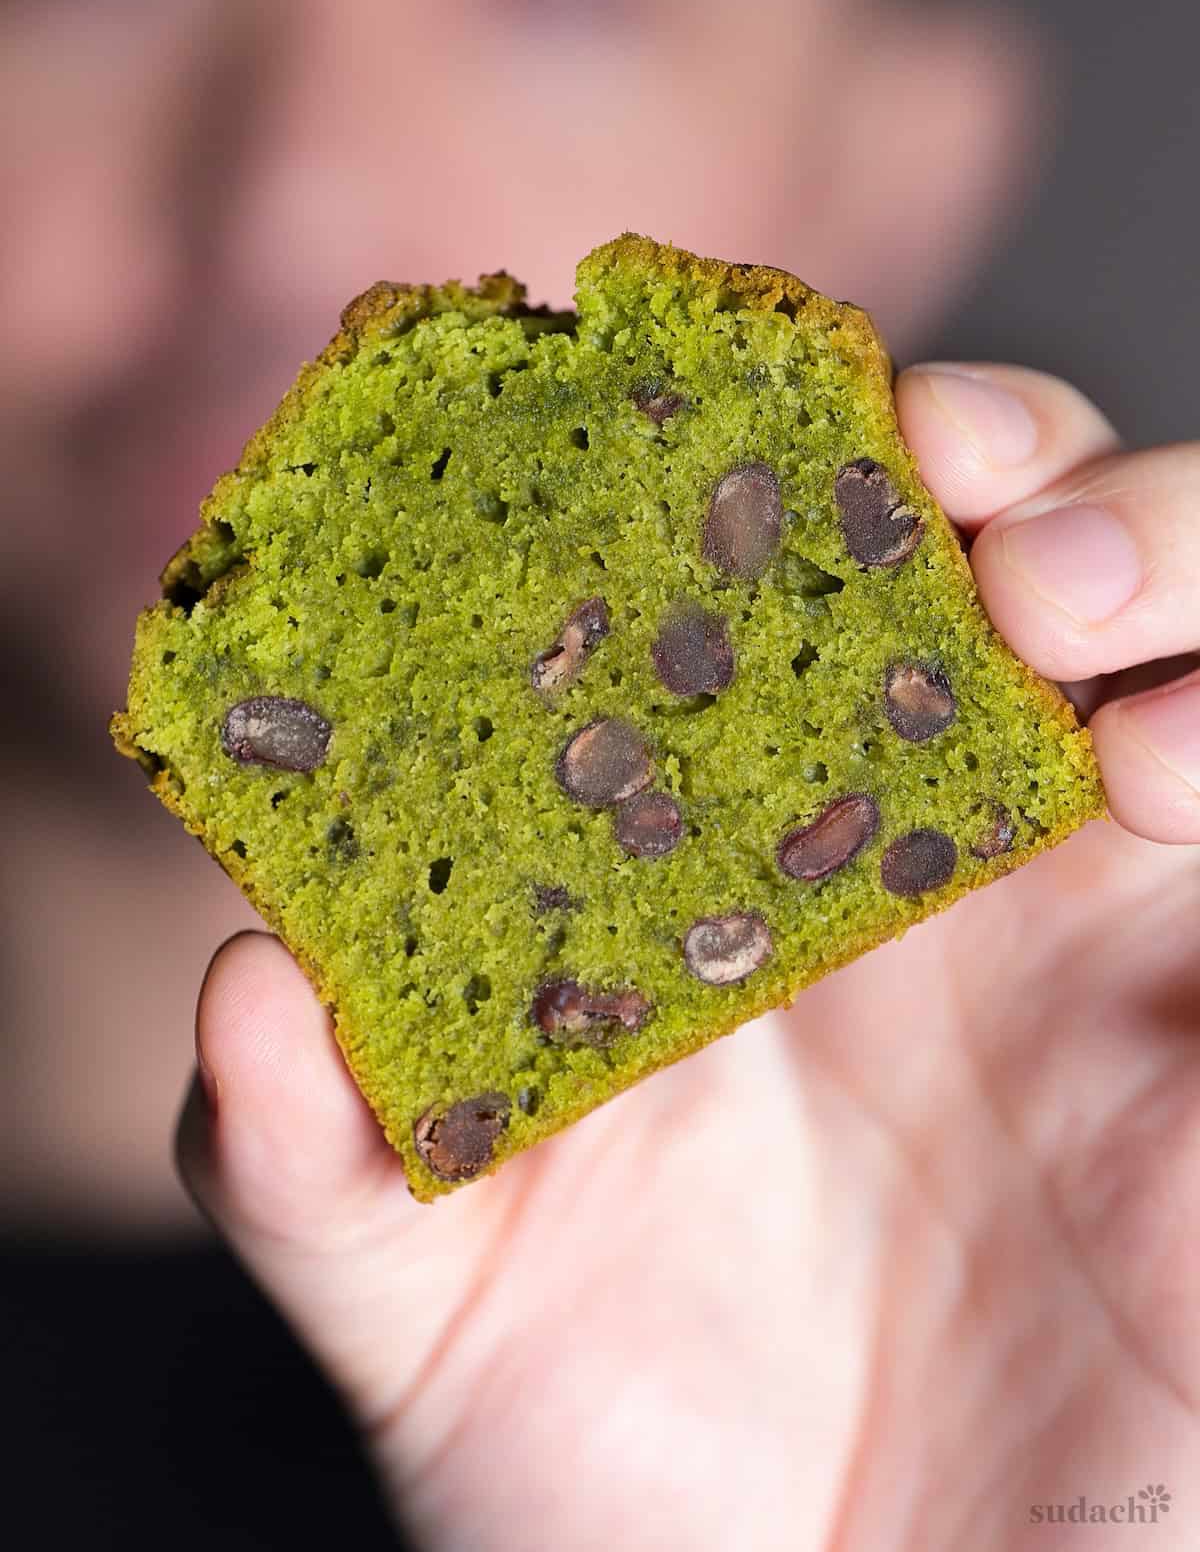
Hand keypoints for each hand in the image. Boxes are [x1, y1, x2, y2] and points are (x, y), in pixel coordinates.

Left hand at [177, 365, 1199, 1550]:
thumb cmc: (629, 1480)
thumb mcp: (430, 1305)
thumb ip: (318, 1154)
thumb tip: (247, 981)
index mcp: (742, 859)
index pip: (773, 578)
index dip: (753, 463)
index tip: (688, 412)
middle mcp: (940, 855)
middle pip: (1021, 539)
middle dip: (1001, 446)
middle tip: (932, 470)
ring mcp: (1112, 930)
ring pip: (1192, 622)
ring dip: (1153, 542)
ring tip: (1051, 599)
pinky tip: (1163, 770)